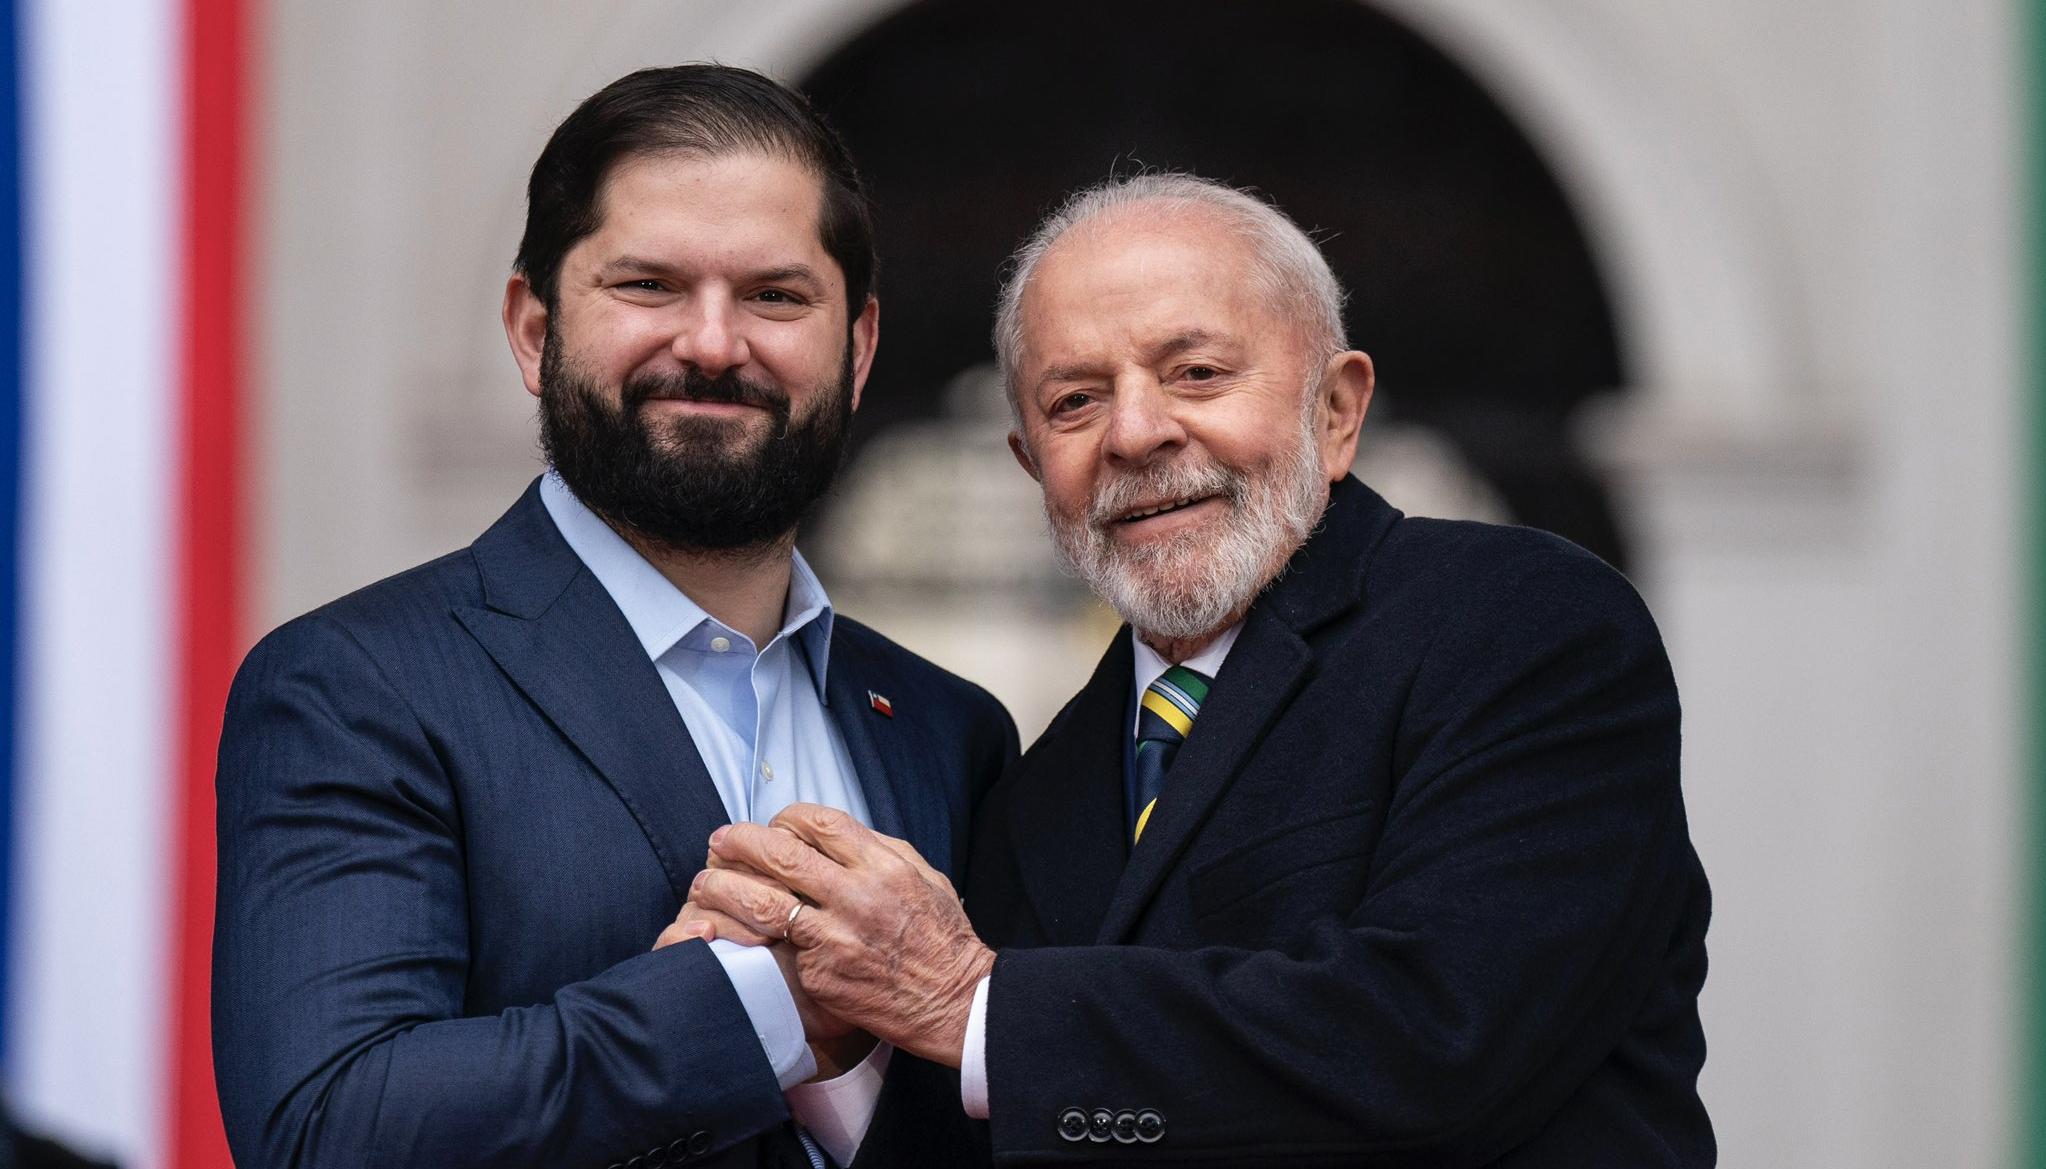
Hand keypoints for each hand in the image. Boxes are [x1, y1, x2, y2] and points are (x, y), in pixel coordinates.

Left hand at [689, 804, 995, 1067]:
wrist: (954, 1002)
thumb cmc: (942, 938)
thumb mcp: (924, 876)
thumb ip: (878, 851)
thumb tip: (832, 834)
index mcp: (883, 866)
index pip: (820, 823)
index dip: (786, 817)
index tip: (773, 825)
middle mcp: (857, 896)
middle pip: (781, 853)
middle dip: (740, 841)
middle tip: (719, 840)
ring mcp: (835, 938)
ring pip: (762, 902)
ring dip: (725, 887)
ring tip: (706, 882)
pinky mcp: (821, 975)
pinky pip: (779, 948)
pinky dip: (755, 937)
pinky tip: (733, 931)